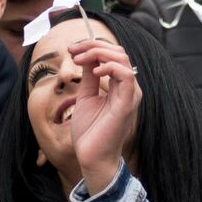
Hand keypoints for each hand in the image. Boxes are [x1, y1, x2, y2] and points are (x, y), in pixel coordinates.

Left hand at [68, 39, 141, 194]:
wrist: (91, 157)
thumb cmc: (90, 131)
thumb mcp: (86, 96)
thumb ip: (89, 77)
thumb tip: (85, 56)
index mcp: (120, 85)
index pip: (113, 54)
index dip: (92, 46)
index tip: (72, 49)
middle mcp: (128, 87)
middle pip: (118, 52)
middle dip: (93, 45)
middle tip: (73, 50)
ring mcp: (130, 94)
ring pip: (122, 58)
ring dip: (98, 52)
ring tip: (79, 59)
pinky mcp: (128, 103)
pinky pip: (126, 76)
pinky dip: (110, 67)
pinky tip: (94, 71)